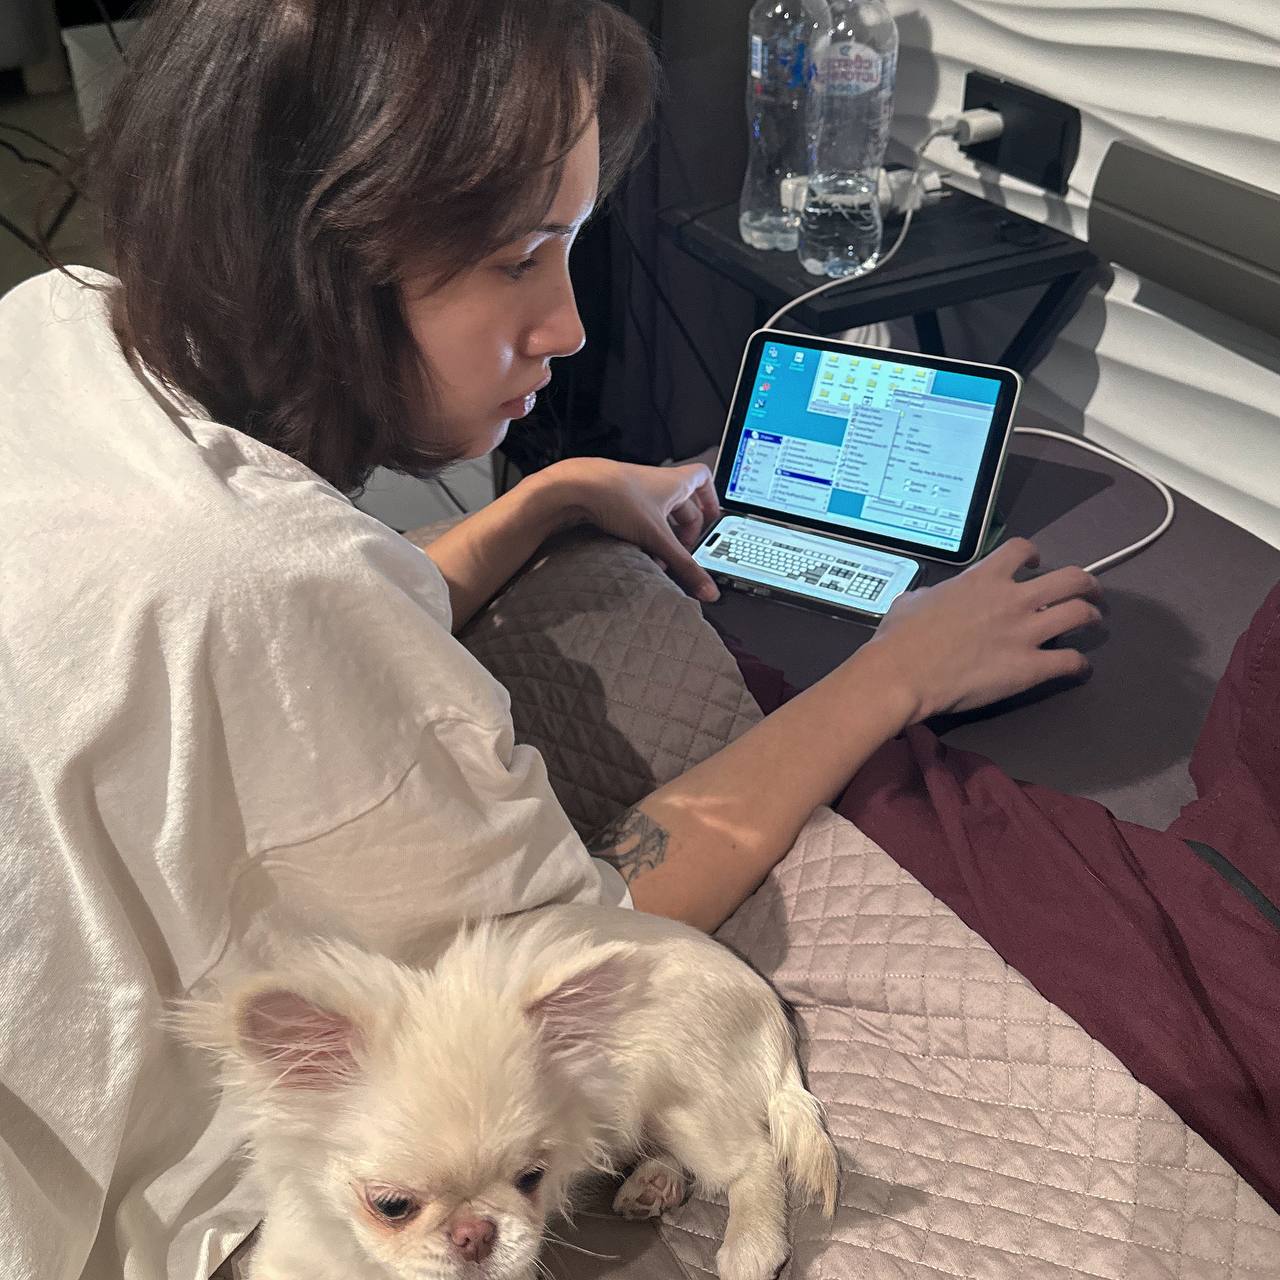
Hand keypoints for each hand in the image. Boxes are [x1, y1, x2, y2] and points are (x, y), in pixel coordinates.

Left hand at [545, 458, 722, 600]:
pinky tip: (635, 551)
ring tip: (657, 556)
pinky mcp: (617, 500)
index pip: (703, 479)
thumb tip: (707, 589)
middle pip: (682, 505)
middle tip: (682, 552)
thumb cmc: (618, 496)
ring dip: (662, 536)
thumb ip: (683, 565)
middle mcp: (656, 483)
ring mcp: (636, 491)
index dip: (711, 498)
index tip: (712, 517)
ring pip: (658, 514)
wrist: (575, 488)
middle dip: (684, 531)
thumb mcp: (657, 537)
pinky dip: (642, 535)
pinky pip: (638, 518)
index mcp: (674, 482)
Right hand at [868, 538, 1102, 721]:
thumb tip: (931, 599)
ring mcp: (1025, 632)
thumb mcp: (911, 600)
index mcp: (983, 578)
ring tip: (1093, 622)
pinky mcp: (1030, 667)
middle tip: (1087, 592)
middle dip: (1086, 584)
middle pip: (1070, 578)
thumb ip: (933, 594)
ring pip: (1080, 614)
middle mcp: (1013, 599)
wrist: (903, 673)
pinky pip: (1070, 661)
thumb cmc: (900, 637)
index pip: (1022, 550)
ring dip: (1092, 616)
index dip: (1034, 554)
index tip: (1036, 564)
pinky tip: (1080, 668)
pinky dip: (1079, 664)